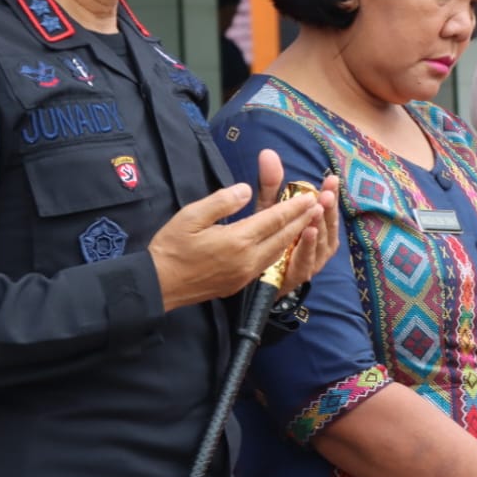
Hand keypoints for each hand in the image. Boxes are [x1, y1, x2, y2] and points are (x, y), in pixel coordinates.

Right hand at [149, 149, 327, 310]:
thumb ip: (222, 201)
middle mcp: (247, 259)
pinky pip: (268, 264)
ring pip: (278, 252)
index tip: (310, 195)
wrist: (158, 286)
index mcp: (237, 240)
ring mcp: (245, 274)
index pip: (273, 219)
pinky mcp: (240, 283)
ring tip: (307, 221)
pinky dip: (281, 250)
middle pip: (282, 237)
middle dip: (302, 220)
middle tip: (319, 205)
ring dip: (295, 235)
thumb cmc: (171, 247)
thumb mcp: (191, 216)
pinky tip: (283, 243)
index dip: (293, 207)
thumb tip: (246, 190)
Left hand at [255, 153, 340, 293]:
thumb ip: (270, 183)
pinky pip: (308, 260)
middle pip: (328, 222)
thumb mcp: (268, 208)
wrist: (253, 277)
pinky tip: (308, 232)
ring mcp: (313, 259)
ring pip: (322, 241)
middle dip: (329, 207)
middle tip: (327, 193)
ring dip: (320, 225)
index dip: (330, 193)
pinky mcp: (302, 274)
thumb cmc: (266, 238)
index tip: (331, 178)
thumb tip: (267, 153)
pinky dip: (309, 246)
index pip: (326, 206)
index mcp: (315, 223)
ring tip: (317, 210)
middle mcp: (320, 241)